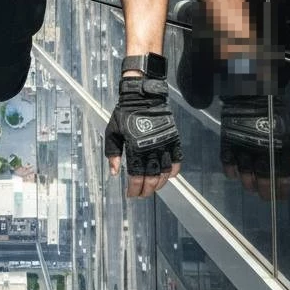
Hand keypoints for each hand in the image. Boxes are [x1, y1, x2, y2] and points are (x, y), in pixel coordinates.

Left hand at [104, 76, 182, 197]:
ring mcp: (165, 144)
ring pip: (165, 173)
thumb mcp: (112, 131)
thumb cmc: (125, 113)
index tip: (130, 194)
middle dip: (145, 190)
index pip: (135, 175)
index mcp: (135, 147)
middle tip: (141, 194)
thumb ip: (112, 153)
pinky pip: (177, 161)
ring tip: (152, 188)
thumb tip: (114, 172)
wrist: (143, 95)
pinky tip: (167, 176)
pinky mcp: (174, 139)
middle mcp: (151, 148)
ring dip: (158, 184)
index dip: (133, 188)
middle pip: (151, 178)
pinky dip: (173, 171)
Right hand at [219, 95, 289, 200]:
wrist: (253, 96)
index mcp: (279, 150)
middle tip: (266, 195)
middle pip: (263, 182)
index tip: (282, 196)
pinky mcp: (228, 145)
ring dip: (249, 184)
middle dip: (266, 192)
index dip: (282, 191)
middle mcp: (261, 153)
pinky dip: (231, 172)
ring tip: (252, 186)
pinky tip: (236, 173)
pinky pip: (228, 165)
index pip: (282, 178)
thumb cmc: (276, 117)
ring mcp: (243, 149)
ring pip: (245, 177)